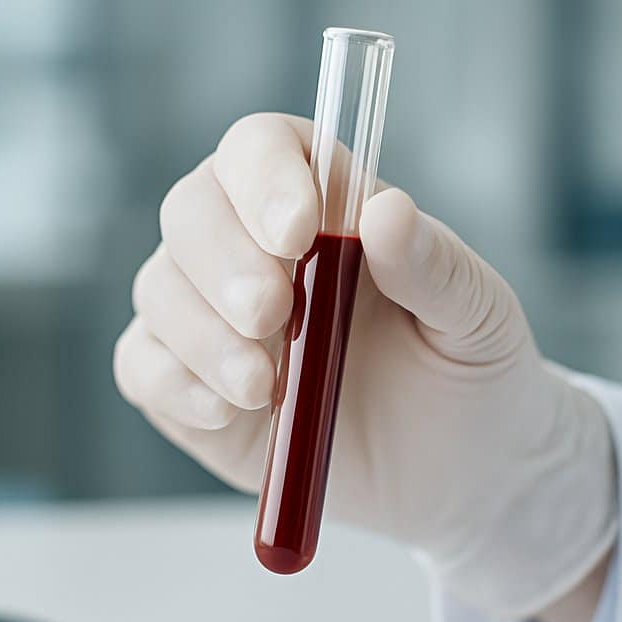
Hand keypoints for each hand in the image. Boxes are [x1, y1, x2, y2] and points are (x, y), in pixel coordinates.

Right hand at [114, 113, 615, 617]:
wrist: (464, 474)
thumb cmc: (472, 372)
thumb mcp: (479, 317)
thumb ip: (434, 266)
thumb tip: (387, 211)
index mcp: (324, 200)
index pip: (262, 148)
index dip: (266, 177)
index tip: (299, 232)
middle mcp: (253, 245)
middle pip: (192, 210)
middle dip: (223, 262)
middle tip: (273, 314)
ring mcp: (214, 315)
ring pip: (161, 289)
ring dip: (202, 334)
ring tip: (263, 386)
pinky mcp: (191, 387)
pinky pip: (143, 367)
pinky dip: (173, 384)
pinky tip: (228, 412)